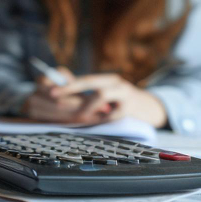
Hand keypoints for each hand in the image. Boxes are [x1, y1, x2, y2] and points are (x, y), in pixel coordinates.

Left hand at [24, 72, 166, 127]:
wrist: (149, 109)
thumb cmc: (121, 104)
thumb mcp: (107, 95)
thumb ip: (89, 96)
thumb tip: (61, 99)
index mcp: (108, 79)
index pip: (85, 80)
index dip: (68, 85)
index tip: (51, 92)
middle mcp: (116, 83)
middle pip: (91, 84)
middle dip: (71, 91)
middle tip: (55, 100)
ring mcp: (125, 94)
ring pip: (101, 94)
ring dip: (86, 106)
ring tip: (79, 116)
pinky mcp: (131, 108)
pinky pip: (112, 113)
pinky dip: (101, 118)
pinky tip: (97, 122)